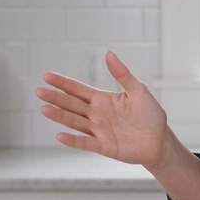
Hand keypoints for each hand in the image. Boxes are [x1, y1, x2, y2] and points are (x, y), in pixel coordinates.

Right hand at [34, 51, 169, 167]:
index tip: (47, 76)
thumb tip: (109, 53)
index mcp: (103, 99)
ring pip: (75, 122)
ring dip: (60, 116)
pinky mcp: (103, 146)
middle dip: (55, 97)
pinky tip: (59, 136)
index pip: (78, 89)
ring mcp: (98, 130)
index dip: (63, 83)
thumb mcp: (138, 91)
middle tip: (38, 91)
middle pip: (71, 104)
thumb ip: (122, 74)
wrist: (160, 141)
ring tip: (44, 109)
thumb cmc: (151, 115)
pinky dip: (73, 140)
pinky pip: (85, 143)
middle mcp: (96, 114)